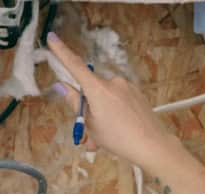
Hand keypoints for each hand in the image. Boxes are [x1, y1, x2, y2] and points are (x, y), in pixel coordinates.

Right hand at [46, 33, 180, 166]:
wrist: (153, 146)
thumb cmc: (118, 138)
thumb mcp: (91, 124)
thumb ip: (76, 103)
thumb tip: (64, 86)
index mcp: (98, 88)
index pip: (75, 65)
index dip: (61, 51)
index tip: (51, 37)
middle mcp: (113, 82)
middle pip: (92, 91)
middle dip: (88, 111)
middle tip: (88, 136)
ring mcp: (127, 87)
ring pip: (106, 100)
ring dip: (102, 117)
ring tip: (104, 141)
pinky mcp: (138, 94)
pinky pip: (120, 102)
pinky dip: (115, 115)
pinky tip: (119, 133)